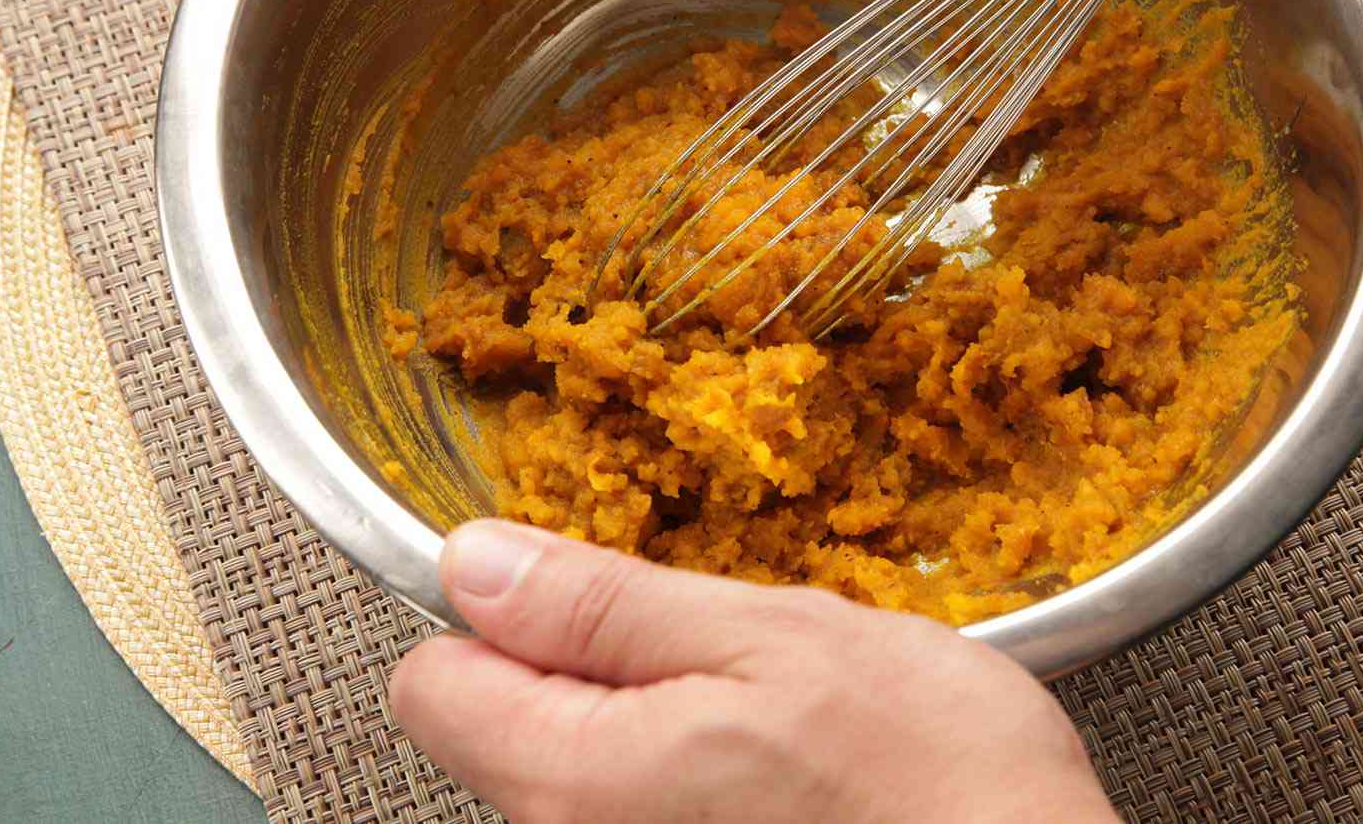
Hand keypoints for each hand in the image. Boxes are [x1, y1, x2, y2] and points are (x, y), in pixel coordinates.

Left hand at [389, 519, 1116, 823]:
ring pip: (578, 764)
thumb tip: (473, 563)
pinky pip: (639, 805)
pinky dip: (686, 765)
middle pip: (501, 727)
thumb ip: (601, 608)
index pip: (432, 681)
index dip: (500, 613)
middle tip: (711, 649)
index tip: (583, 591)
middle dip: (586, 663)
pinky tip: (774, 765)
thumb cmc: (929, 776)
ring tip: (761, 708)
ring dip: (649, 712)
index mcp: (574, 782)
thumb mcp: (766, 639)